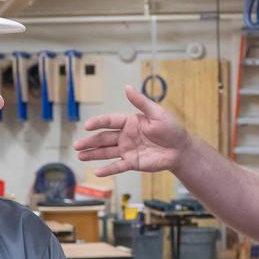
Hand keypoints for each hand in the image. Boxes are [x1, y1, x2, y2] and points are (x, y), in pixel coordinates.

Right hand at [73, 86, 190, 176]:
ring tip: (80, 156)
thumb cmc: (171, 129)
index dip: (98, 123)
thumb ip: (140, 102)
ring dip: (93, 154)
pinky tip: (97, 172)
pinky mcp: (133, 162)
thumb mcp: (156, 113)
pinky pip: (118, 166)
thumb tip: (127, 87)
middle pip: (104, 138)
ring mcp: (128, 150)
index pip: (109, 121)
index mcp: (130, 122)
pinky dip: (108, 169)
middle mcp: (125, 136)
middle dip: (90, 142)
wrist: (181, 149)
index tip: (87, 126)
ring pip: (106, 152)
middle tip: (77, 145)